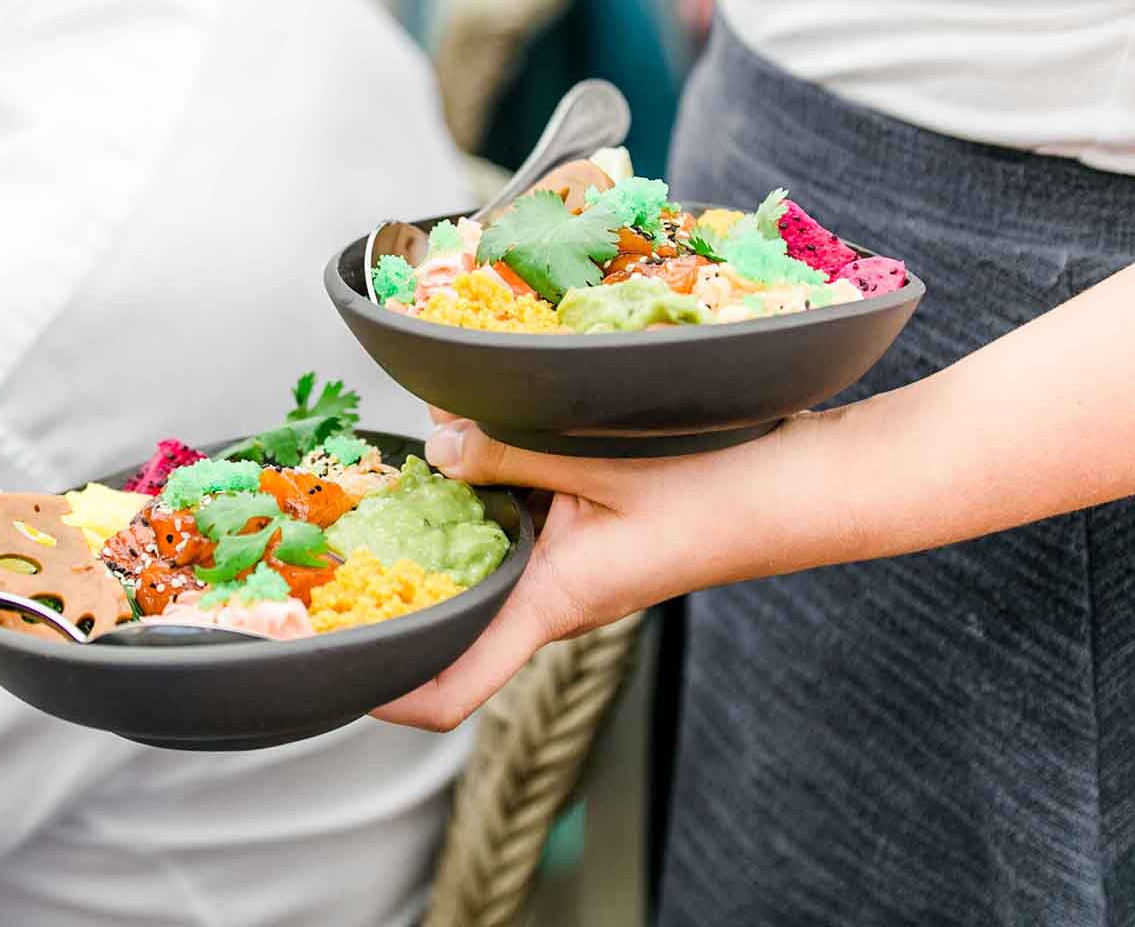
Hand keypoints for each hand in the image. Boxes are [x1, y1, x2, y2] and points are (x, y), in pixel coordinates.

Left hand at [374, 411, 837, 730]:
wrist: (797, 488)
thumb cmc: (721, 491)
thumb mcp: (604, 461)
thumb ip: (515, 451)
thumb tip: (438, 441)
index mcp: (553, 604)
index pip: (455, 689)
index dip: (390, 694)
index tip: (336, 668)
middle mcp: (555, 598)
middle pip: (457, 618)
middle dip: (398, 588)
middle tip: (338, 543)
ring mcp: (572, 568)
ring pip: (486, 562)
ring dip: (441, 529)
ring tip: (387, 480)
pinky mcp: (587, 535)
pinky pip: (519, 525)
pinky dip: (486, 494)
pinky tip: (469, 441)